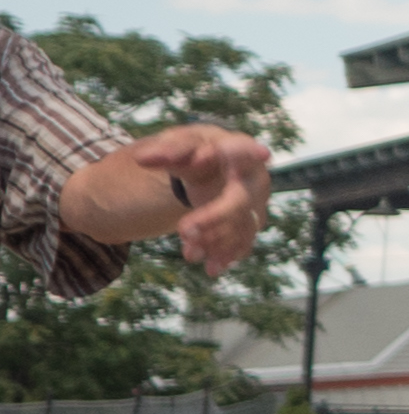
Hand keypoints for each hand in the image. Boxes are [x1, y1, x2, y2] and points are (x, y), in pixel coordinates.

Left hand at [60, 127, 272, 270]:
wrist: (208, 167)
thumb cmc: (195, 151)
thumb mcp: (179, 146)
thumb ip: (165, 152)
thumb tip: (141, 159)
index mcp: (238, 149)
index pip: (243, 150)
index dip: (251, 153)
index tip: (262, 154)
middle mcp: (253, 177)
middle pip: (241, 199)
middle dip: (214, 217)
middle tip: (184, 230)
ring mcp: (254, 202)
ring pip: (242, 226)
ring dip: (217, 242)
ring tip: (189, 254)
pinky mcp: (248, 222)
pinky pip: (243, 242)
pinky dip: (227, 255)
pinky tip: (212, 268)